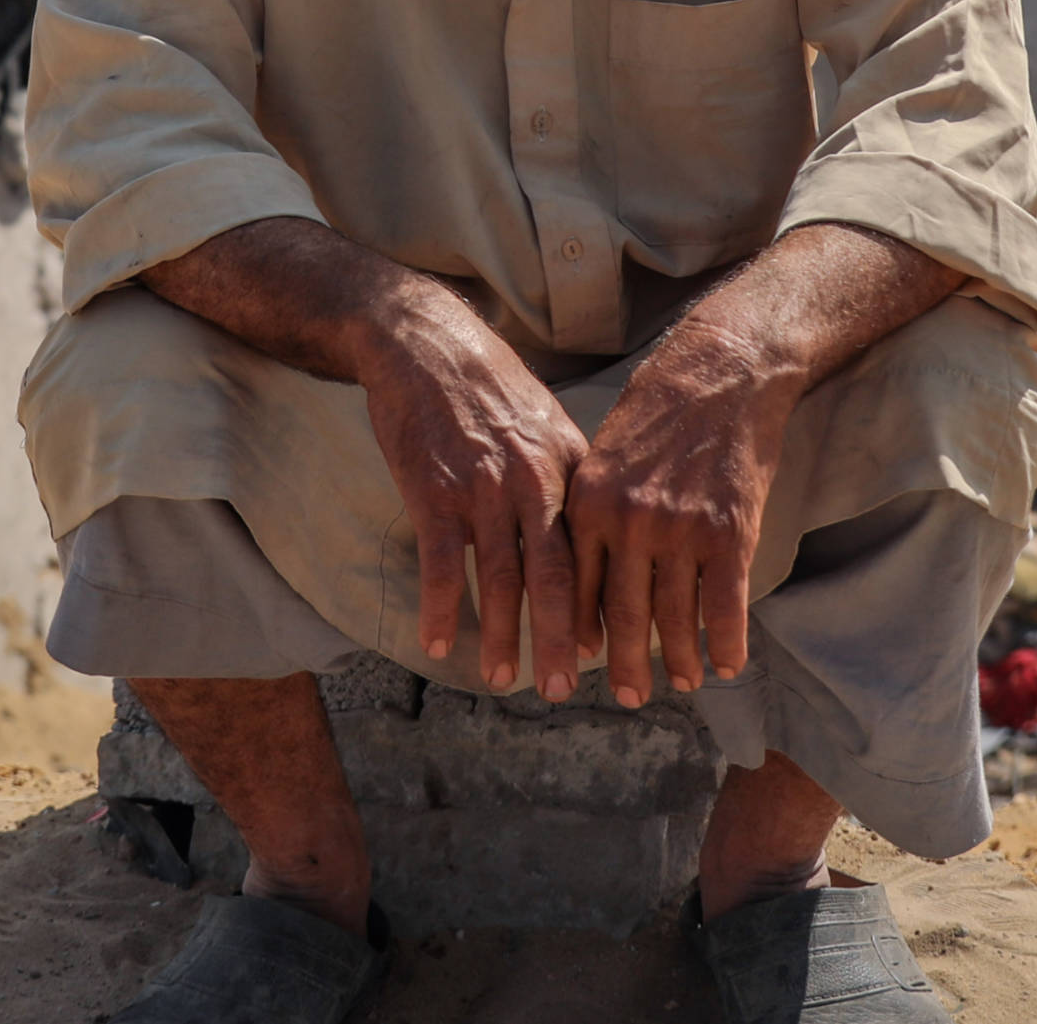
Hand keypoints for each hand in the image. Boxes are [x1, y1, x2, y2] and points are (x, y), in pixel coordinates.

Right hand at [354, 297, 587, 701]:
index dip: (601, 608)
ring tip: (502, 679)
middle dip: (562, 638)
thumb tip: (594, 539)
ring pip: (500, 578)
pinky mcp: (434, 490)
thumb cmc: (492, 390)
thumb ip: (570, 482)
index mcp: (568, 470)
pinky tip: (436, 642)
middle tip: (566, 690)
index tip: (608, 653)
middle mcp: (533, 483)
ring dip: (501, 635)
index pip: (593, 553)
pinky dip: (440, 607)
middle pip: (555, 576)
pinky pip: (441, 563)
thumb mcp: (549, 426)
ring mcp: (483, 488)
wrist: (428, 346)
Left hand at [565, 321, 796, 707]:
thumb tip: (582, 569)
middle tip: (627, 698)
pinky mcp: (729, 532)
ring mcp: (679, 530)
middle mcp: (628, 523)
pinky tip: (729, 664)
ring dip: (679, 659)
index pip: (575, 587)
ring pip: (675, 617)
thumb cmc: (659, 412)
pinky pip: (725, 604)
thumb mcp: (604, 455)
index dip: (579, 632)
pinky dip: (727, 641)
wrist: (722, 371)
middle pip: (623, 615)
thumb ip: (591, 512)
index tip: (579, 662)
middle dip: (624, 665)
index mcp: (588, 504)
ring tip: (683, 682)